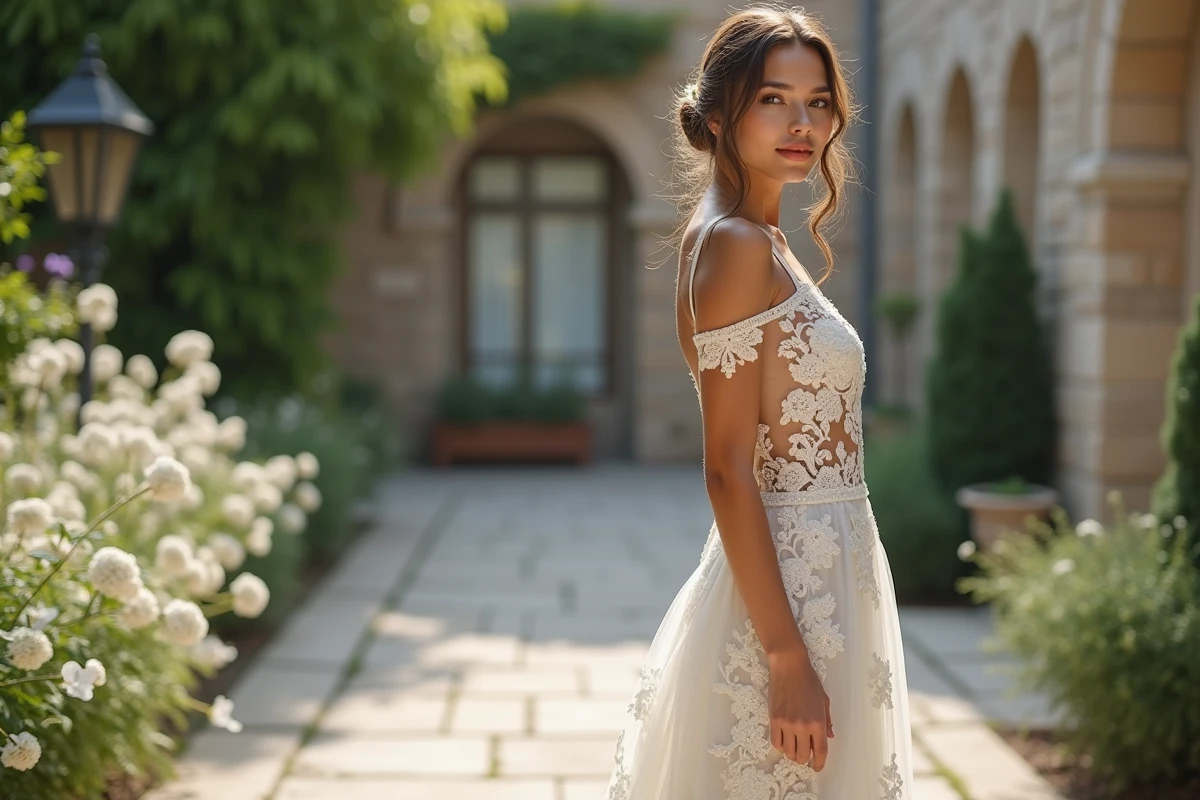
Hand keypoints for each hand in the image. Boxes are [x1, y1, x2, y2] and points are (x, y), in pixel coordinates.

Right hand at [766, 648, 833, 769]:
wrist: (789, 666)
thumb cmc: (809, 681)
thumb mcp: (823, 700)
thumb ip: (827, 720)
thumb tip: (829, 736)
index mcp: (817, 722)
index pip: (819, 751)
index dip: (819, 763)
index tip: (817, 767)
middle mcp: (802, 726)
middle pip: (803, 755)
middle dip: (804, 759)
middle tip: (804, 756)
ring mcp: (786, 724)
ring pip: (788, 751)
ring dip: (792, 754)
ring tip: (793, 749)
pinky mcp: (773, 719)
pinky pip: (775, 742)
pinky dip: (780, 746)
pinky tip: (783, 741)